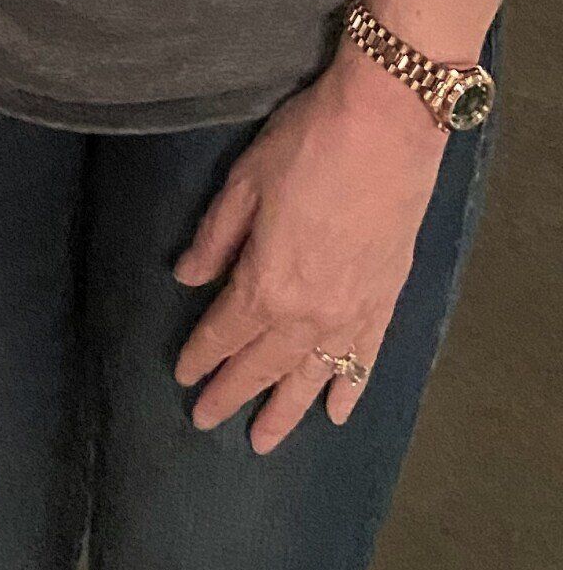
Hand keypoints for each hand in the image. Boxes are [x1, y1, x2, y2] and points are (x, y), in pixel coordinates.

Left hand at [172, 47, 446, 452]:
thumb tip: (185, 278)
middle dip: (232, 393)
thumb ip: (215, 238)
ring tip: (264, 442)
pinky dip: (350, 388)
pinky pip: (364, 360)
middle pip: (264, 364)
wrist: (386, 128)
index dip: (201, 355)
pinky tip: (337, 413)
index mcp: (267, 283)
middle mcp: (309, 313)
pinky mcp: (386, 301)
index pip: (225, 332)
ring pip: (313, 377)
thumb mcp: (244, 182)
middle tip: (206, 420)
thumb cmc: (307, 145)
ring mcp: (352, 312)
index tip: (183, 376)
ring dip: (286, 410)